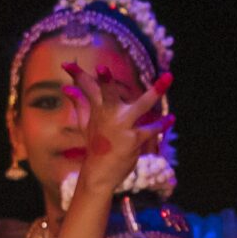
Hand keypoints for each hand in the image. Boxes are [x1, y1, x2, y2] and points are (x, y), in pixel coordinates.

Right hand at [60, 65, 173, 196]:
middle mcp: (109, 115)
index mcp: (97, 109)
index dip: (76, 74)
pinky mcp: (134, 140)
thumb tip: (66, 88)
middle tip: (101, 68)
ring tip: (168, 77)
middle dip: (104, 81)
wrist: (100, 173)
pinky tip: (171, 119)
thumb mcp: (85, 123)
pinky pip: (151, 129)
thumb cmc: (95, 145)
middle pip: (107, 93)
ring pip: (141, 106)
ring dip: (155, 92)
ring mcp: (122, 127)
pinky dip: (162, 124)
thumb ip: (79, 103)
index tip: (65, 64)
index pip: (86, 87)